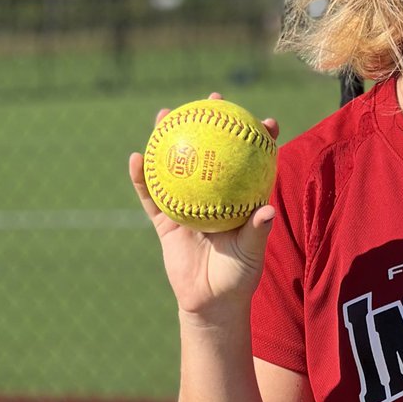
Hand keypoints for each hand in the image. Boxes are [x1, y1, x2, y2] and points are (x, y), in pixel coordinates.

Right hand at [130, 93, 279, 324]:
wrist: (209, 302)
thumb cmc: (238, 276)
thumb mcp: (250, 254)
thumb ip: (256, 232)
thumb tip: (266, 210)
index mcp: (240, 197)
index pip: (252, 162)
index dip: (259, 139)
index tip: (264, 121)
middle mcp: (214, 194)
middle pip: (213, 151)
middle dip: (212, 122)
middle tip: (211, 100)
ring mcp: (188, 203)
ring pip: (177, 165)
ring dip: (169, 138)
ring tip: (164, 114)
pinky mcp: (165, 219)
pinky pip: (151, 194)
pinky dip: (142, 177)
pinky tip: (136, 157)